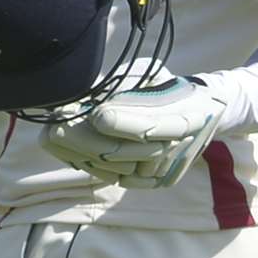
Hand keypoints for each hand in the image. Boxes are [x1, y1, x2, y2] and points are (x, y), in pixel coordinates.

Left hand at [39, 76, 224, 188]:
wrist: (207, 112)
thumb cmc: (171, 87)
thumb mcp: (153, 76)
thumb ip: (123, 89)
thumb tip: (84, 100)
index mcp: (186, 116)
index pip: (149, 124)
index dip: (121, 121)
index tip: (92, 114)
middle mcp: (177, 148)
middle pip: (123, 150)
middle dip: (82, 139)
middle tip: (52, 127)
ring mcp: (165, 170)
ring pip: (113, 166)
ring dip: (77, 152)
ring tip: (50, 136)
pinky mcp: (153, 182)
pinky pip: (114, 177)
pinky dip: (87, 164)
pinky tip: (65, 151)